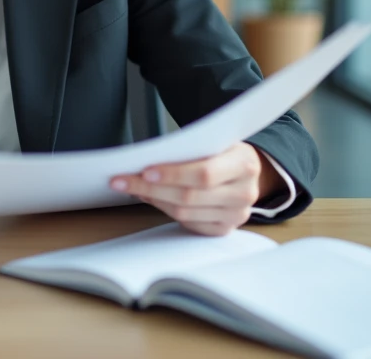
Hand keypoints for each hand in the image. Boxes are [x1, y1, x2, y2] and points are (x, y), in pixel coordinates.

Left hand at [108, 142, 279, 235]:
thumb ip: (190, 149)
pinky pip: (189, 223)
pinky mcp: (225, 229)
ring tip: (133, 188)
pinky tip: (151, 198)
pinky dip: (165, 210)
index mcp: (244, 164)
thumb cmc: (224, 152)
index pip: (204, 173)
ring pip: (185, 212)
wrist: (247, 171)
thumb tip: (148, 162)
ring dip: (154, 199)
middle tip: (123, 180)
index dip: (172, 174)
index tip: (145, 171)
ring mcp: (237, 214)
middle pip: (189, 196)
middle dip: (151, 188)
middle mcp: (244, 193)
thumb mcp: (215, 141)